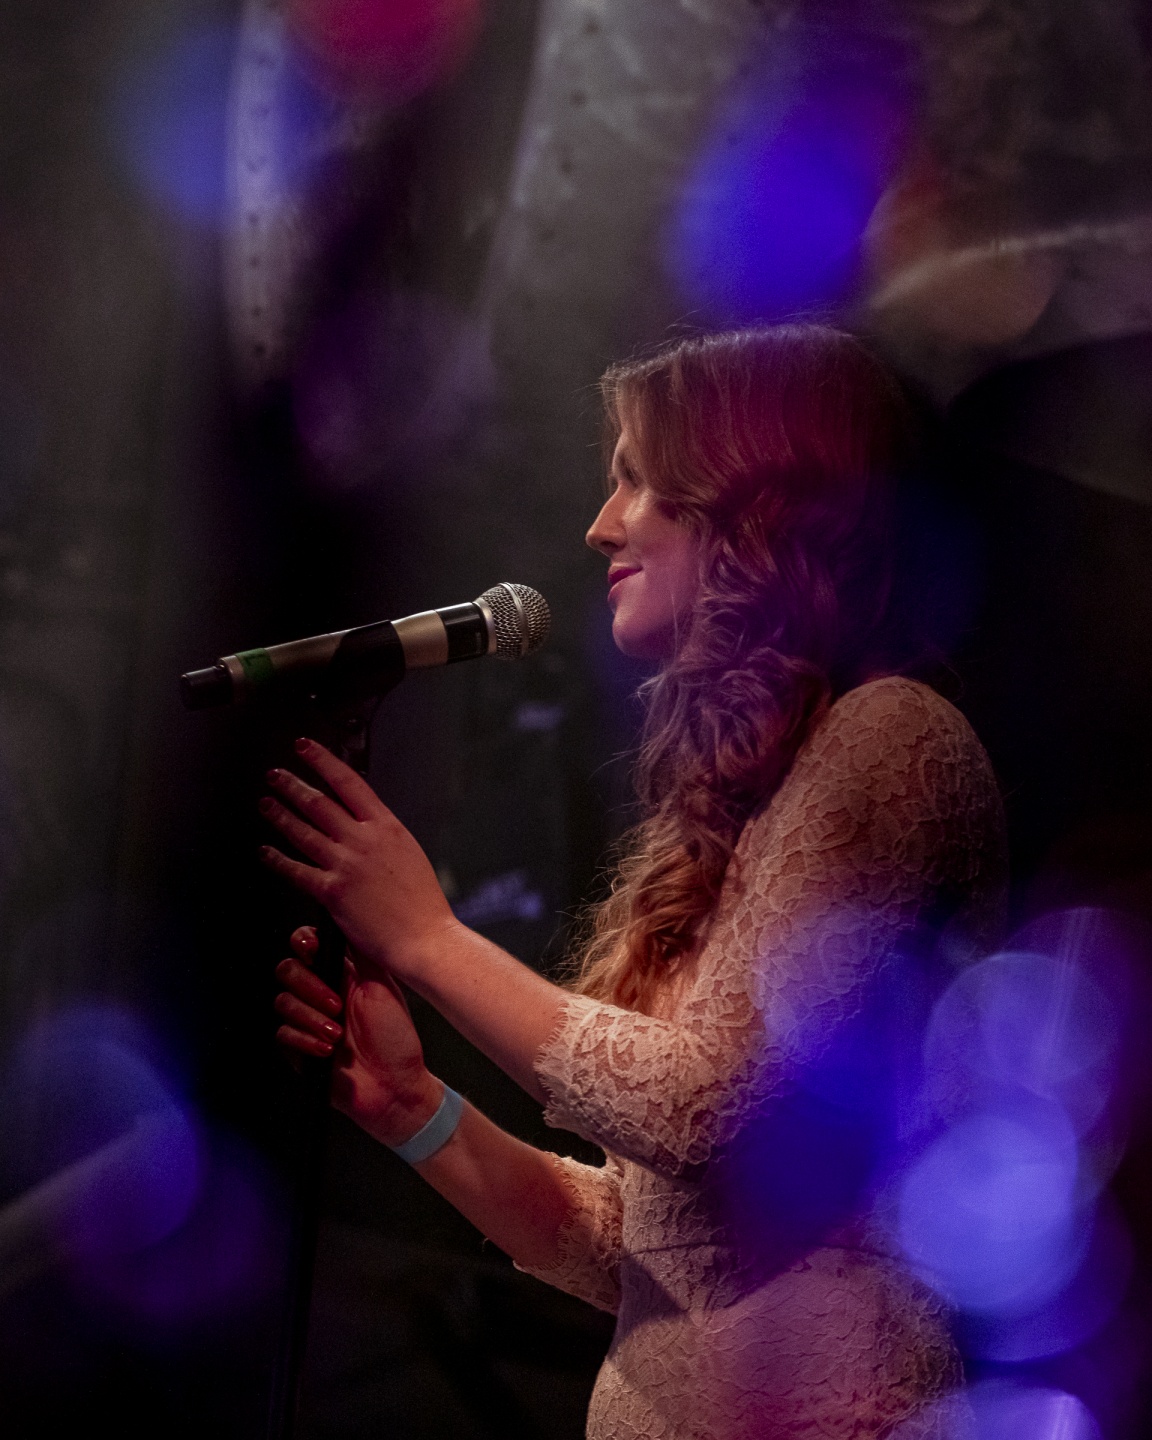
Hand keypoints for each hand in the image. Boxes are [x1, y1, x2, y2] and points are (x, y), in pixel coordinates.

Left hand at [258, 737, 458, 981]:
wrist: (424, 938)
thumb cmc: (422, 903)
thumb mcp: (408, 854)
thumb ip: (382, 837)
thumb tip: (362, 826)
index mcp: (387, 827)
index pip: (349, 783)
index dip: (323, 761)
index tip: (306, 748)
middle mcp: (364, 841)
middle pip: (319, 803)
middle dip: (292, 784)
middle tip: (276, 775)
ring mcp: (346, 864)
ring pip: (303, 831)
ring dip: (280, 814)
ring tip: (266, 803)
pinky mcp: (332, 892)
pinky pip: (296, 870)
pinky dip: (277, 859)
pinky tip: (266, 852)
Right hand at [274, 926, 442, 1145]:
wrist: (395, 1085)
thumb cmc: (396, 1037)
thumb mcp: (383, 986)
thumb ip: (362, 952)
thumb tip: (352, 916)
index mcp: (341, 974)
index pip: (307, 946)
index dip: (304, 944)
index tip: (312, 949)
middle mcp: (321, 994)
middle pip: (287, 971)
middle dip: (308, 985)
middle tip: (336, 1004)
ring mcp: (307, 1021)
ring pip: (282, 1002)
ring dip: (310, 1017)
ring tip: (337, 1033)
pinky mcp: (298, 1048)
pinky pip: (282, 1035)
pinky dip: (305, 1041)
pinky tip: (327, 1049)